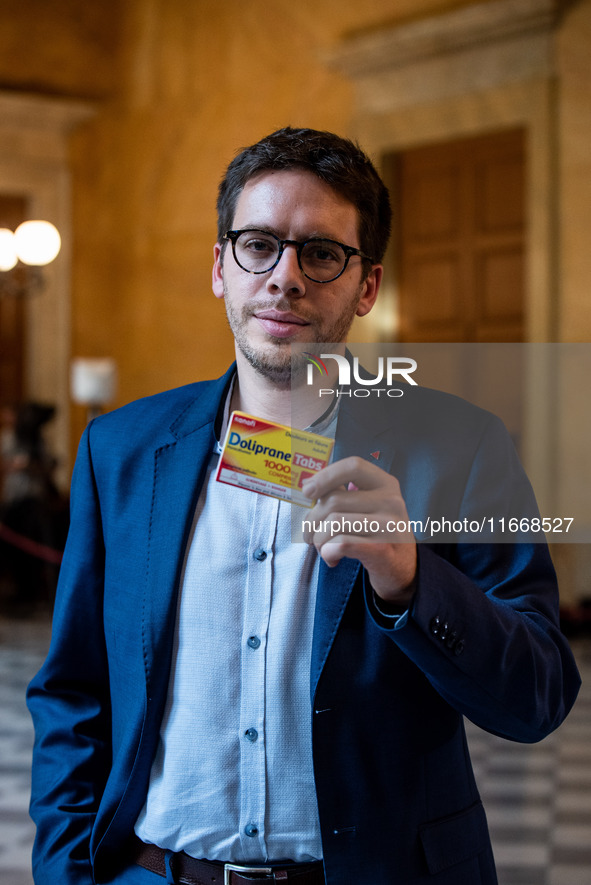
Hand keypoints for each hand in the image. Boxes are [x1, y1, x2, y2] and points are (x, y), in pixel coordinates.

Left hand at [301, 456, 416, 605]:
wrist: (403, 568)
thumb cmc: (377, 534)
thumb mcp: (370, 507)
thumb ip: (345, 494)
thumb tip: (309, 487)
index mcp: (386, 484)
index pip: (353, 466)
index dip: (325, 475)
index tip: (307, 491)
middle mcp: (391, 501)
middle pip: (334, 500)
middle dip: (311, 520)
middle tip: (309, 534)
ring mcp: (389, 526)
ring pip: (333, 523)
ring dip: (318, 539)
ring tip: (321, 547)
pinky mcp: (382, 550)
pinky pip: (340, 544)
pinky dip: (327, 553)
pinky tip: (332, 559)